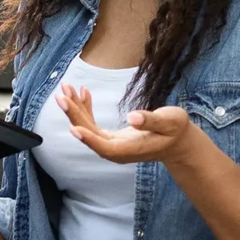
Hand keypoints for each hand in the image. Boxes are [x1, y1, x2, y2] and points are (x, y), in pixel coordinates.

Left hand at [59, 85, 199, 164]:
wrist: (177, 143)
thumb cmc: (175, 131)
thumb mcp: (170, 122)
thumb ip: (151, 121)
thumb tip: (132, 117)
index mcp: (130, 150)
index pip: (105, 147)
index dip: (89, 138)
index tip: (74, 127)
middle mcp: (116, 151)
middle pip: (90, 135)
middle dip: (74, 116)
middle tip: (62, 96)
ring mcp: (112, 145)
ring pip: (87, 129)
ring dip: (76, 109)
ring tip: (66, 88)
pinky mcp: (111, 138)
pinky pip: (93, 125)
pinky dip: (86, 109)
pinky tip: (82, 93)